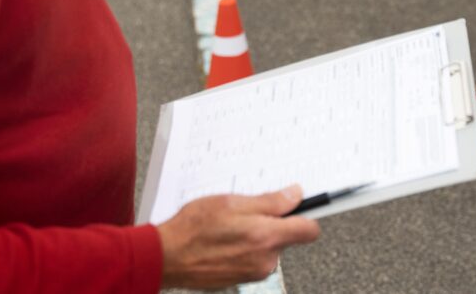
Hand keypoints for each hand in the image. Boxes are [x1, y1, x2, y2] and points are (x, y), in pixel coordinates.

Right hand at [158, 185, 319, 288]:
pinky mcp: (241, 279)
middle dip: (273, 223)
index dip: (307, 214)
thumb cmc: (193, 228)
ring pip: (268, 247)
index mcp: (266, 237)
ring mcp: (253, 272)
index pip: (309, 230)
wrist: (166, 257)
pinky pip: (253, 259)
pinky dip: (244, 248)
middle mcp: (265, 259)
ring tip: (229, 226)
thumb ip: (269, 202)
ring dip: (256, 236)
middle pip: (286, 237)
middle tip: (247, 211)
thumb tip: (295, 196)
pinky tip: (223, 240)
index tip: (304, 206)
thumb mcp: (232, 202)